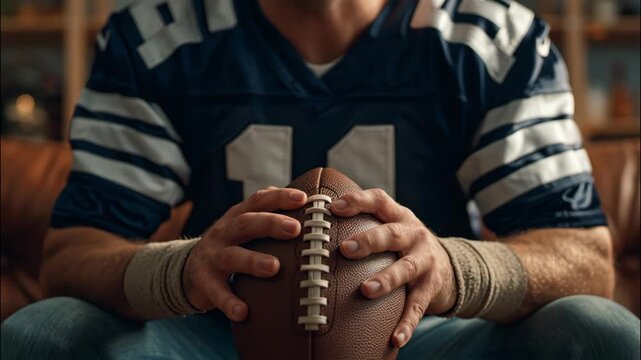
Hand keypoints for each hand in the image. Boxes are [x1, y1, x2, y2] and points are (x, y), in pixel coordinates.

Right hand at [183, 187, 306, 320]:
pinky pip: (217, 293)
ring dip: (253, 261)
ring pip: (232, 256)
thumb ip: (268, 216)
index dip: (279, 197)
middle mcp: (223, 233)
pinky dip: (229, 302)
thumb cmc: (230, 245)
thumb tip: (309, 206)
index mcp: (237, 216)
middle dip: (270, 224)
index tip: (302, 199)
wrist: (188, 269)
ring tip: (274, 267)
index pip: (258, 201)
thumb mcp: (244, 227)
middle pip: (246, 224)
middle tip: (295, 229)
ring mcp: (212, 257)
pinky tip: (243, 312)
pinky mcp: (204, 282)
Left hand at [330, 189, 456, 347]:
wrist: (448, 266)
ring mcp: (425, 261)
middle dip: (369, 241)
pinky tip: (395, 338)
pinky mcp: (431, 288)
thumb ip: (362, 222)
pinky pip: (418, 307)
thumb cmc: (403, 244)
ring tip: (366, 290)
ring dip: (387, 279)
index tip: (334, 207)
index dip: (358, 201)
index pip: (379, 200)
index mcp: (399, 216)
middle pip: (392, 234)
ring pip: (406, 269)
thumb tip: (313, 225)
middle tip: (345, 249)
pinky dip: (407, 323)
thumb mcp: (390, 226)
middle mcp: (414, 235)